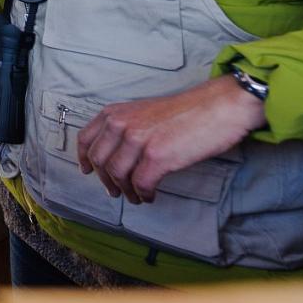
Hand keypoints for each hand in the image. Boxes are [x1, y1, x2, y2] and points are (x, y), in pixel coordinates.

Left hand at [76, 76, 266, 203]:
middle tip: (115, 192)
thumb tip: (117, 153)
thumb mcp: (145, 111)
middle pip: (99, 161)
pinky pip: (141, 184)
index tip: (87, 171)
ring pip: (117, 175)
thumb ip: (127, 126)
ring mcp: (138, 140)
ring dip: (125, 191)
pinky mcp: (157, 156)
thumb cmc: (188, 110)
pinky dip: (143, 194)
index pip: (86, 139)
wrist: (219, 105)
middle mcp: (122, 124)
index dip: (83, 158)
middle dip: (105, 180)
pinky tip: (150, 196)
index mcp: (116, 113)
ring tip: (136, 197)